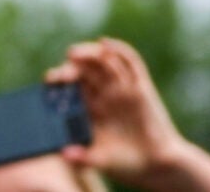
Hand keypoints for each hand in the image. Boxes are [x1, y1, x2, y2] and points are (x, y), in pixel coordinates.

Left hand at [52, 38, 189, 183]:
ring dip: (88, 53)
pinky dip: (119, 49)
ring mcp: (122, 88)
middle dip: (71, 67)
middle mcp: (104, 94)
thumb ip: (83, 158)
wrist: (159, 166)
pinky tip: (105, 43)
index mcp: (89, 108)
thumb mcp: (101, 160)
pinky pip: (131, 62)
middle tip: (62, 74)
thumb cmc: (127, 164)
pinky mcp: (142, 86)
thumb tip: (63, 154)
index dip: (58, 79)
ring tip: (74, 54)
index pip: (69, 86)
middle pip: (83, 69)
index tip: (50, 81)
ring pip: (103, 61)